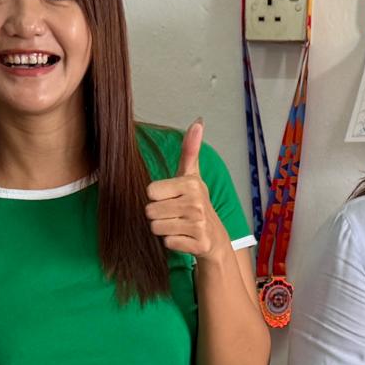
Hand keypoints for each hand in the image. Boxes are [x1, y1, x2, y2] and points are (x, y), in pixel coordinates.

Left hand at [146, 122, 224, 259]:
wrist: (214, 237)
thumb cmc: (195, 203)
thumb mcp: (192, 175)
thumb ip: (190, 150)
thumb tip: (198, 121)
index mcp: (191, 184)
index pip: (150, 191)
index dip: (156, 197)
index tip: (171, 198)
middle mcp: (196, 203)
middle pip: (150, 211)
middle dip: (158, 216)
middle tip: (174, 215)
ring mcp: (199, 224)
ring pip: (156, 228)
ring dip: (164, 230)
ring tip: (178, 226)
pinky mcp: (199, 244)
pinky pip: (167, 243)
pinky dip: (173, 243)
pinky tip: (184, 238)